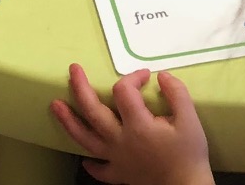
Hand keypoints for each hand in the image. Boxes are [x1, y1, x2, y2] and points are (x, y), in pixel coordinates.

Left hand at [51, 66, 212, 184]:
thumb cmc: (189, 155)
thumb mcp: (190, 120)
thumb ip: (177, 93)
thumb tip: (162, 75)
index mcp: (137, 125)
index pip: (123, 92)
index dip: (133, 77)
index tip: (146, 76)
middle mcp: (120, 140)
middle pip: (92, 111)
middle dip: (80, 87)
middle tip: (73, 70)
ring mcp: (116, 159)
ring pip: (85, 138)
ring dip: (68, 121)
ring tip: (55, 105)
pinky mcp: (119, 174)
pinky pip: (99, 169)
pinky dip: (90, 162)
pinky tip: (85, 158)